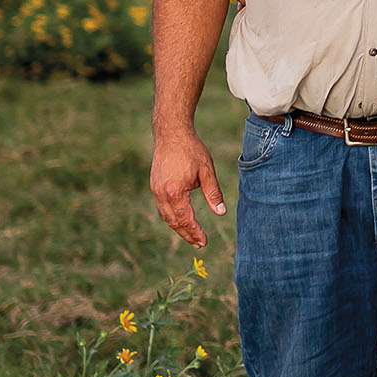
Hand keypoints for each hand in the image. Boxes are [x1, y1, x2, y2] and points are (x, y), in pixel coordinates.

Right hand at [151, 125, 226, 247]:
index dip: (195, 232)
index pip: (186, 219)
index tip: (204, 242)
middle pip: (174, 222)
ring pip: (166, 216)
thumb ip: (213, 193)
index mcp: (174, 192)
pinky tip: (182, 219)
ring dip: (179, 227)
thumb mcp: (206, 171)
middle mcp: (161, 194)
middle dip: (186, 234)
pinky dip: (172, 216)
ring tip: (191, 236)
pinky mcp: (154, 185)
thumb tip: (221, 213)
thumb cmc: (191, 150)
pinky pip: (163, 207)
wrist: (171, 133)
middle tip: (199, 244)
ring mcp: (155, 190)